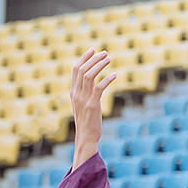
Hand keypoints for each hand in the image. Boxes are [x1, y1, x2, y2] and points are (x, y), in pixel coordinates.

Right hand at [70, 49, 115, 169]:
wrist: (86, 137)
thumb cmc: (87, 121)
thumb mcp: (84, 104)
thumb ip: (86, 93)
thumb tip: (93, 83)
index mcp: (73, 92)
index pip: (76, 69)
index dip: (84, 58)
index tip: (93, 50)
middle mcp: (76, 93)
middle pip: (82, 69)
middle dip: (94, 59)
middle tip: (106, 53)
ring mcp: (83, 99)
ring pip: (89, 76)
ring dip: (100, 65)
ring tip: (110, 59)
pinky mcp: (92, 105)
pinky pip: (99, 88)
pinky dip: (107, 79)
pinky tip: (115, 75)